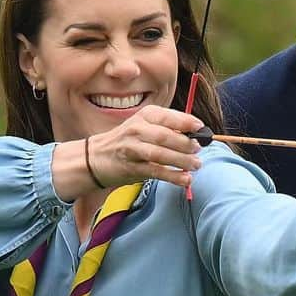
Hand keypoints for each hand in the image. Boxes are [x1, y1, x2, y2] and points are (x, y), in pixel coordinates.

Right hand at [52, 106, 204, 197]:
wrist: (95, 157)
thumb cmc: (126, 142)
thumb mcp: (144, 127)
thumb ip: (167, 129)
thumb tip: (196, 136)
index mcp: (144, 116)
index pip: (169, 116)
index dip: (187, 122)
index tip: (201, 128)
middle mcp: (137, 129)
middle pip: (166, 136)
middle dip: (186, 144)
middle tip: (199, 150)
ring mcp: (132, 148)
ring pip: (161, 154)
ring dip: (182, 160)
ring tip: (196, 165)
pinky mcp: (131, 167)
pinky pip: (155, 171)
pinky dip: (172, 176)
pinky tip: (185, 180)